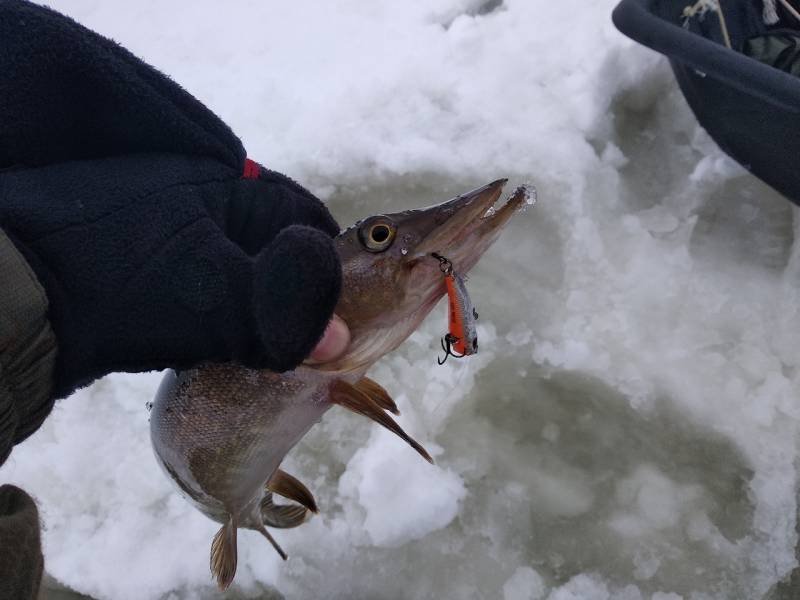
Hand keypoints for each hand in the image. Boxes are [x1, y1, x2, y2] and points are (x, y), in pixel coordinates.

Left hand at [1, 156, 342, 398]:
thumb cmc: (119, 282)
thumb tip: (340, 341)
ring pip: (239, 268)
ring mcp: (167, 234)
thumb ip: (280, 312)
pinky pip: (206, 289)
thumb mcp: (210, 294)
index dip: (328, 253)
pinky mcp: (145, 270)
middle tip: (321, 331)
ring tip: (284, 345)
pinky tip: (233, 346)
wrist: (11, 302)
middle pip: (271, 240)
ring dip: (263, 305)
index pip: (298, 210)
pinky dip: (227, 317)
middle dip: (298, 284)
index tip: (349, 298)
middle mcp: (196, 200)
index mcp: (219, 185)